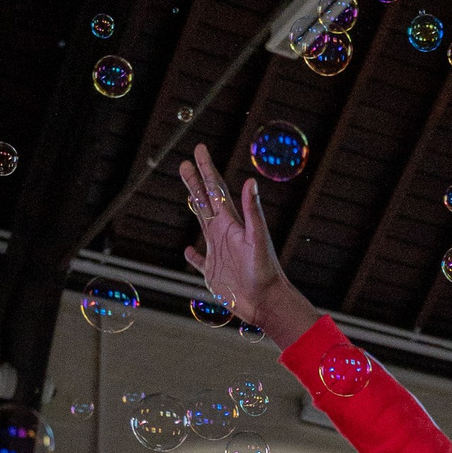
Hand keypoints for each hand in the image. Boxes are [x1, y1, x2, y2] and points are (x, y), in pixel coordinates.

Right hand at [178, 143, 317, 348]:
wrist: (267, 302)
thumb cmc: (265, 272)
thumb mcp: (258, 239)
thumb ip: (252, 212)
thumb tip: (250, 181)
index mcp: (231, 224)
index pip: (216, 191)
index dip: (207, 170)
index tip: (199, 150)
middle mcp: (223, 234)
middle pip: (206, 201)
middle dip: (196, 181)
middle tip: (185, 162)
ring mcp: (218, 253)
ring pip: (201, 223)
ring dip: (194, 206)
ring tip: (188, 191)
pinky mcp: (213, 273)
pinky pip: (199, 261)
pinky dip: (192, 256)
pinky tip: (188, 250)